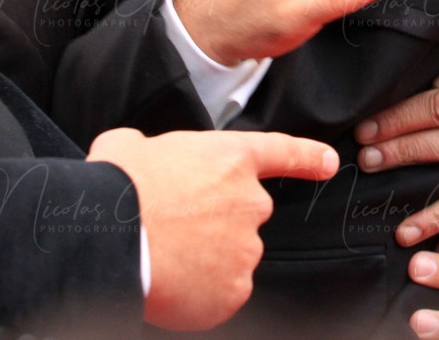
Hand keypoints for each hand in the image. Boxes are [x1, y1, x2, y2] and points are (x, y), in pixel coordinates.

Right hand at [88, 127, 337, 330]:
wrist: (110, 238)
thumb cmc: (116, 188)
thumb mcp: (129, 144)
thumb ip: (153, 148)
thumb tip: (140, 156)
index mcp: (230, 159)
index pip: (283, 153)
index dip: (309, 158)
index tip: (329, 163)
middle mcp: (250, 202)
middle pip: (245, 215)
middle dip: (216, 223)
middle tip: (175, 229)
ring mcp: (246, 248)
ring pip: (232, 256)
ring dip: (206, 259)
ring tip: (166, 258)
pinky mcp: (235, 290)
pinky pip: (222, 293)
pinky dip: (201, 294)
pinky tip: (173, 284)